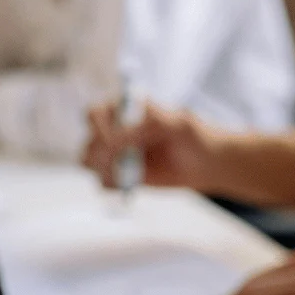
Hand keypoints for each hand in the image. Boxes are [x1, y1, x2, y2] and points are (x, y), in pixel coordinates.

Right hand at [81, 103, 217, 191]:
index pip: (95, 114)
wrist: (205, 163)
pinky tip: (134, 183)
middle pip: (89, 141)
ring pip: (89, 162)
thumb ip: (150, 123)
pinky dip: (113, 185)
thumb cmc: (193, 135)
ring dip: (103, 170)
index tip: (114, 142)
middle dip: (100, 154)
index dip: (99, 128)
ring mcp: (116, 155)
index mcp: (125, 110)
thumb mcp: (178, 123)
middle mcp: (115, 131)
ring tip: (129, 173)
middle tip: (122, 162)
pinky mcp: (121, 176)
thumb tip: (120, 136)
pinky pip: (104, 183)